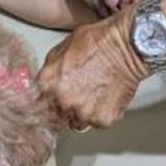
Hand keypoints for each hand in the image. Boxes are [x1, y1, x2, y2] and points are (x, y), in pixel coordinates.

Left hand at [37, 7, 149, 127]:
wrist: (127, 46)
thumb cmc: (99, 42)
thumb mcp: (62, 48)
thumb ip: (50, 70)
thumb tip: (44, 82)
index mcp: (47, 84)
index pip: (39, 105)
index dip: (49, 101)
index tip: (55, 100)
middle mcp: (61, 102)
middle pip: (57, 116)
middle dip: (66, 107)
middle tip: (81, 92)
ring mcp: (82, 113)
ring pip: (78, 122)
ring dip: (85, 113)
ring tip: (96, 92)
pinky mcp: (102, 119)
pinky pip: (99, 123)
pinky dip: (104, 113)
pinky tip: (108, 96)